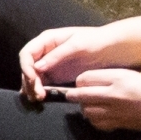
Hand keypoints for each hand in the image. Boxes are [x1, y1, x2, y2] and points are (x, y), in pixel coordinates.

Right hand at [18, 23, 140, 97]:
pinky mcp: (56, 75)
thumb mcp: (78, 45)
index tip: (33, 79)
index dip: (26, 66)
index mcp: (47, 40)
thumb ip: (57, 55)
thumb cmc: (97, 41)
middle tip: (39, 95)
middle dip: (30, 81)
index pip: (27, 53)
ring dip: (33, 88)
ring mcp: (50, 65)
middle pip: (28, 67)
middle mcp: (45, 52)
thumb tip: (37, 67)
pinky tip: (40, 99)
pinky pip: (42, 84)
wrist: (115, 49)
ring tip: (39, 99)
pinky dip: (39, 91)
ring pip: (33, 78)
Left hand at [62, 69, 140, 133]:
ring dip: (85, 108)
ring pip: (86, 111)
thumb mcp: (135, 75)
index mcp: (120, 78)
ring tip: (91, 105)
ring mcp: (116, 111)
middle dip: (73, 95)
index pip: (86, 78)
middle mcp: (114, 94)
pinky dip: (94, 120)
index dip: (80, 81)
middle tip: (73, 95)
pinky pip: (97, 124)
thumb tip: (92, 83)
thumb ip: (113, 78)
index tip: (81, 83)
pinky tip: (100, 116)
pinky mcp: (120, 124)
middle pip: (81, 96)